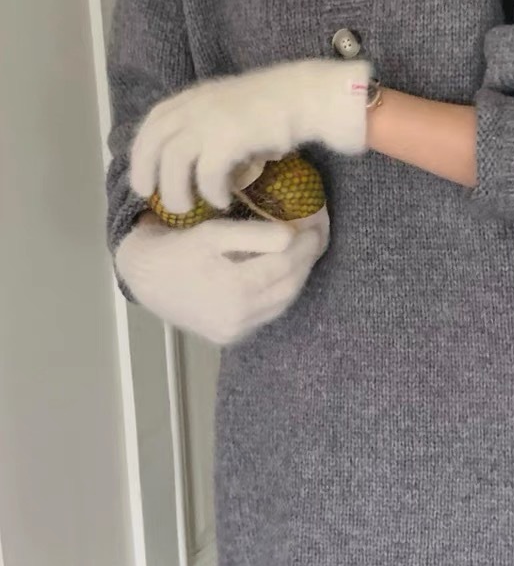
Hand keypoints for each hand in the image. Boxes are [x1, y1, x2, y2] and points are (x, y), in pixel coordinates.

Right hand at [114, 208, 329, 345]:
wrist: (145, 278)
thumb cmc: (179, 248)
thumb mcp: (212, 233)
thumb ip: (252, 235)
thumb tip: (291, 236)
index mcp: (233, 289)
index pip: (284, 266)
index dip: (304, 246)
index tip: (315, 228)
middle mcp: (237, 317)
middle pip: (287, 287)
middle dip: (305, 262)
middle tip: (315, 240)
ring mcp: (234, 331)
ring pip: (281, 304)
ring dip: (296, 279)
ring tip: (302, 256)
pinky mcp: (230, 337)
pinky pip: (266, 315)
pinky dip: (278, 295)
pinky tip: (281, 276)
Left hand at [128, 57, 371, 212]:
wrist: (306, 97)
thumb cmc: (277, 108)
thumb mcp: (233, 112)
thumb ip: (212, 130)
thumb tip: (202, 164)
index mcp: (194, 97)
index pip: (154, 122)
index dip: (142, 151)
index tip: (144, 176)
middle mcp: (195, 105)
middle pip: (154, 142)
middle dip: (146, 173)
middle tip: (152, 199)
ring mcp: (210, 120)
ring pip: (173, 161)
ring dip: (176, 190)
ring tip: (187, 209)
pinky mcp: (228, 137)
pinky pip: (207, 173)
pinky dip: (210, 192)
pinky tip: (222, 202)